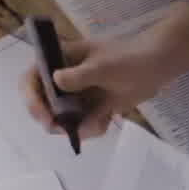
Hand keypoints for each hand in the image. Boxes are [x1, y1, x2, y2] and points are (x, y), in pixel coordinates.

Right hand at [31, 3, 188, 132]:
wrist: (157, 66)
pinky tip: (107, 121)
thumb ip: (80, 75)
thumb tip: (55, 80)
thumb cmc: (129, 58)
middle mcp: (62, 78)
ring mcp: (75, 94)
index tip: (45, 115)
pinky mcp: (89, 107)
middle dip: (54, 121)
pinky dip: (91, 128)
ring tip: (99, 124)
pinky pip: (80, 125)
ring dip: (75, 128)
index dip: (31, 98)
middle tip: (68, 131)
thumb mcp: (104, 66)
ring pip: (61, 119)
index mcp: (59, 60)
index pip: (31, 79)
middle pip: (42, 104)